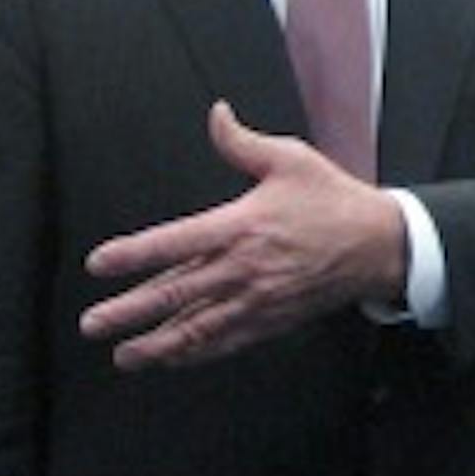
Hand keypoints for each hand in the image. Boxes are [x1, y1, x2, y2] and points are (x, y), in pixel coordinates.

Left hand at [80, 101, 407, 369]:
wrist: (380, 245)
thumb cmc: (334, 200)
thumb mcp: (291, 159)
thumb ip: (243, 142)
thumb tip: (216, 114)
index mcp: (242, 225)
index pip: (176, 242)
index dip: (134, 254)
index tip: (99, 263)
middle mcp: (244, 268)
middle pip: (177, 294)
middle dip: (131, 311)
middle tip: (94, 324)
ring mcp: (258, 299)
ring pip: (198, 328)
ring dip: (158, 345)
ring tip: (125, 355)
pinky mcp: (274, 319)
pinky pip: (228, 341)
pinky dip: (198, 354)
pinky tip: (172, 360)